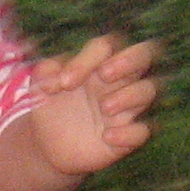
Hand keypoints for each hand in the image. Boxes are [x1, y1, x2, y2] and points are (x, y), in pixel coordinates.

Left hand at [26, 34, 159, 175]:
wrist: (49, 144)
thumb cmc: (51, 105)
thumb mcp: (41, 86)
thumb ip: (45, 73)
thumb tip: (55, 79)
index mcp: (98, 62)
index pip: (105, 46)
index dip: (87, 60)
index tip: (64, 84)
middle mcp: (119, 80)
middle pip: (144, 54)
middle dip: (129, 60)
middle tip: (104, 74)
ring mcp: (126, 106)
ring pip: (148, 89)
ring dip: (129, 95)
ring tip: (104, 108)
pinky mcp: (128, 134)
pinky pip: (143, 131)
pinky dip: (129, 133)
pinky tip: (107, 137)